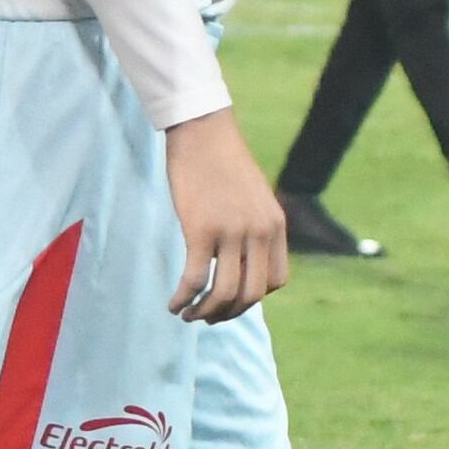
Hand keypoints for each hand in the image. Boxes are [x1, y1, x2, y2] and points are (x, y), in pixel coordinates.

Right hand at [159, 109, 285, 323]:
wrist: (203, 132)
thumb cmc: (220, 162)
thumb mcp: (251, 197)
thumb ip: (252, 227)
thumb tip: (236, 258)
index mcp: (275, 225)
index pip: (276, 280)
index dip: (254, 297)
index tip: (231, 297)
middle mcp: (259, 232)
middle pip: (252, 294)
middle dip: (229, 313)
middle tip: (207, 317)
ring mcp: (232, 232)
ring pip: (224, 292)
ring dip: (205, 312)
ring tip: (188, 315)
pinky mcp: (201, 229)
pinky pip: (196, 278)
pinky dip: (184, 298)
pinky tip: (172, 304)